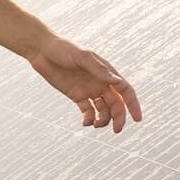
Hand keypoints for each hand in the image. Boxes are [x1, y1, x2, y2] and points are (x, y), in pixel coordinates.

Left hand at [27, 36, 142, 132]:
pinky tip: (86, 122)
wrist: (42, 51)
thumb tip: (117, 81)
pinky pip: (87, 111)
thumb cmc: (64, 49)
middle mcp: (100, 83)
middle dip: (119, 118)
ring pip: (103, 110)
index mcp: (106, 72)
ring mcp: (89, 90)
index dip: (133, 104)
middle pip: (116, 104)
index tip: (137, 119)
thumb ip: (99, 69)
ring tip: (95, 125)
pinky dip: (89, 119)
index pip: (125, 90)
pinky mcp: (76, 96)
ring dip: (103, 120)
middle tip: (116, 130)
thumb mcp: (82, 57)